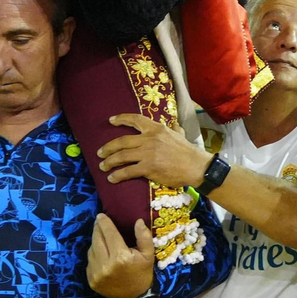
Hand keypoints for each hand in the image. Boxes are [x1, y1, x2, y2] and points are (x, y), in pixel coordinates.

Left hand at [86, 214, 154, 297]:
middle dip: (97, 229)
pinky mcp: (91, 281)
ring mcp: (97, 274)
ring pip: (91, 250)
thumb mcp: (148, 254)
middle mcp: (106, 265)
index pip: (109, 234)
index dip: (104, 223)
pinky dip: (94, 255)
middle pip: (97, 240)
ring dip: (95, 242)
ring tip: (100, 237)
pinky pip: (89, 262)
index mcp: (121, 257)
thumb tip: (137, 221)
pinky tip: (100, 252)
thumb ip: (143, 237)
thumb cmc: (143, 272)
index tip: (100, 215)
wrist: (136, 296)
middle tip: (98, 222)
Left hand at [97, 113, 211, 186]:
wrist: (196, 166)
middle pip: (122, 141)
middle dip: (108, 148)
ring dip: (109, 162)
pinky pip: (128, 171)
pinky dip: (117, 175)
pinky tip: (112, 178)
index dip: (121, 119)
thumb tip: (174, 124)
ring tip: (103, 166)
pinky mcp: (148, 168)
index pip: (135, 120)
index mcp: (157, 129)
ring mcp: (148, 153)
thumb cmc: (188, 151)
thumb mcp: (180, 135)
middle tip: (100, 153)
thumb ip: (174, 129)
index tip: (111, 120)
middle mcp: (150, 139)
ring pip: (122, 156)